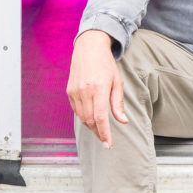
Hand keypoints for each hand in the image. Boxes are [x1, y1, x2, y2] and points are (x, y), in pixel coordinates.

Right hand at [66, 30, 128, 147]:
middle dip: (98, 132)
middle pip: (90, 120)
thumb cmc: (106, 64)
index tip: (108, 145)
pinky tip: (91, 116)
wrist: (89, 47)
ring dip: (91, 126)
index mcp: (99, 88)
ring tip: (100, 128)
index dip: (104, 134)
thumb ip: (118, 103)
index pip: (101, 118)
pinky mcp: (69, 91)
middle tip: (106, 139)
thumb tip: (123, 121)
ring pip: (82, 117)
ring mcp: (75, 91)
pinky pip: (76, 110)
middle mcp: (85, 91)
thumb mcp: (117, 82)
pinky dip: (84, 117)